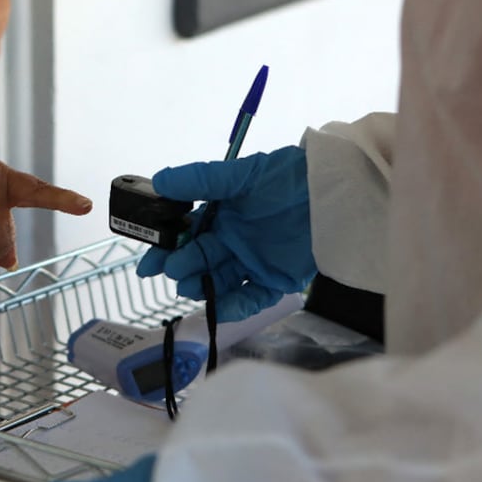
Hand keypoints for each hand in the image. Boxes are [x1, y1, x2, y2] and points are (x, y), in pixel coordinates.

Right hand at [136, 145, 315, 321]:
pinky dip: (235, 306)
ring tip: (190, 286)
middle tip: (172, 270)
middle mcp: (234, 242)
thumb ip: (200, 179)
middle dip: (182, 267)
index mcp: (222, 217)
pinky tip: (218, 307)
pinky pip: (252, 298)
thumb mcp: (242, 174)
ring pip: (220, 282)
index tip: (149, 262)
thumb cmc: (287, 176)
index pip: (186, 236)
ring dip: (203, 286)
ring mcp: (254, 263)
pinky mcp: (277, 281)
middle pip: (199, 261)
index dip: (166, 249)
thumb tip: (159, 181)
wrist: (333, 191)